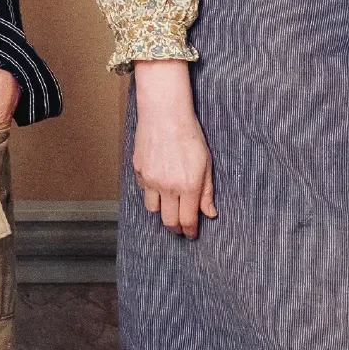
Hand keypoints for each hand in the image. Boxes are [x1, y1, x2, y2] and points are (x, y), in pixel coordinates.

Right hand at [132, 60, 215, 237]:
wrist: (165, 114)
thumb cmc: (190, 135)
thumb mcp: (206, 163)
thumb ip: (207, 191)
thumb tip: (210, 213)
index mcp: (188, 186)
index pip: (188, 220)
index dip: (190, 231)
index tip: (191, 235)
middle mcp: (168, 187)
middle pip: (168, 222)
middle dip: (176, 228)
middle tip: (181, 228)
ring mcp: (151, 180)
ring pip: (153, 209)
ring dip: (162, 211)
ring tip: (170, 205)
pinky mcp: (139, 171)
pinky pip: (144, 190)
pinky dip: (151, 192)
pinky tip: (159, 183)